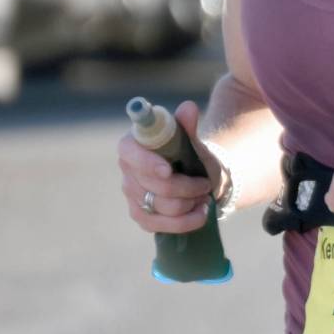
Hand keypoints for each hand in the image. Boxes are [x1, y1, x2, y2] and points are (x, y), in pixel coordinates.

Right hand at [117, 100, 214, 233]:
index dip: (147, 163)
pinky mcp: (141, 216)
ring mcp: (132, 194)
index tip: (169, 171)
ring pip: (162, 206)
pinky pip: (162, 225)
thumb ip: (187, 124)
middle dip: (186, 186)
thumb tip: (188, 107)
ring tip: (205, 195)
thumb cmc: (189, 152)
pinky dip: (187, 221)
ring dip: (190, 202)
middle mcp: (128, 170)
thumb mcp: (191, 138)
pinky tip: (201, 213)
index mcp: (134, 143)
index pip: (130, 153)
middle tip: (205, 183)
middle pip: (154, 185)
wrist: (197, 175)